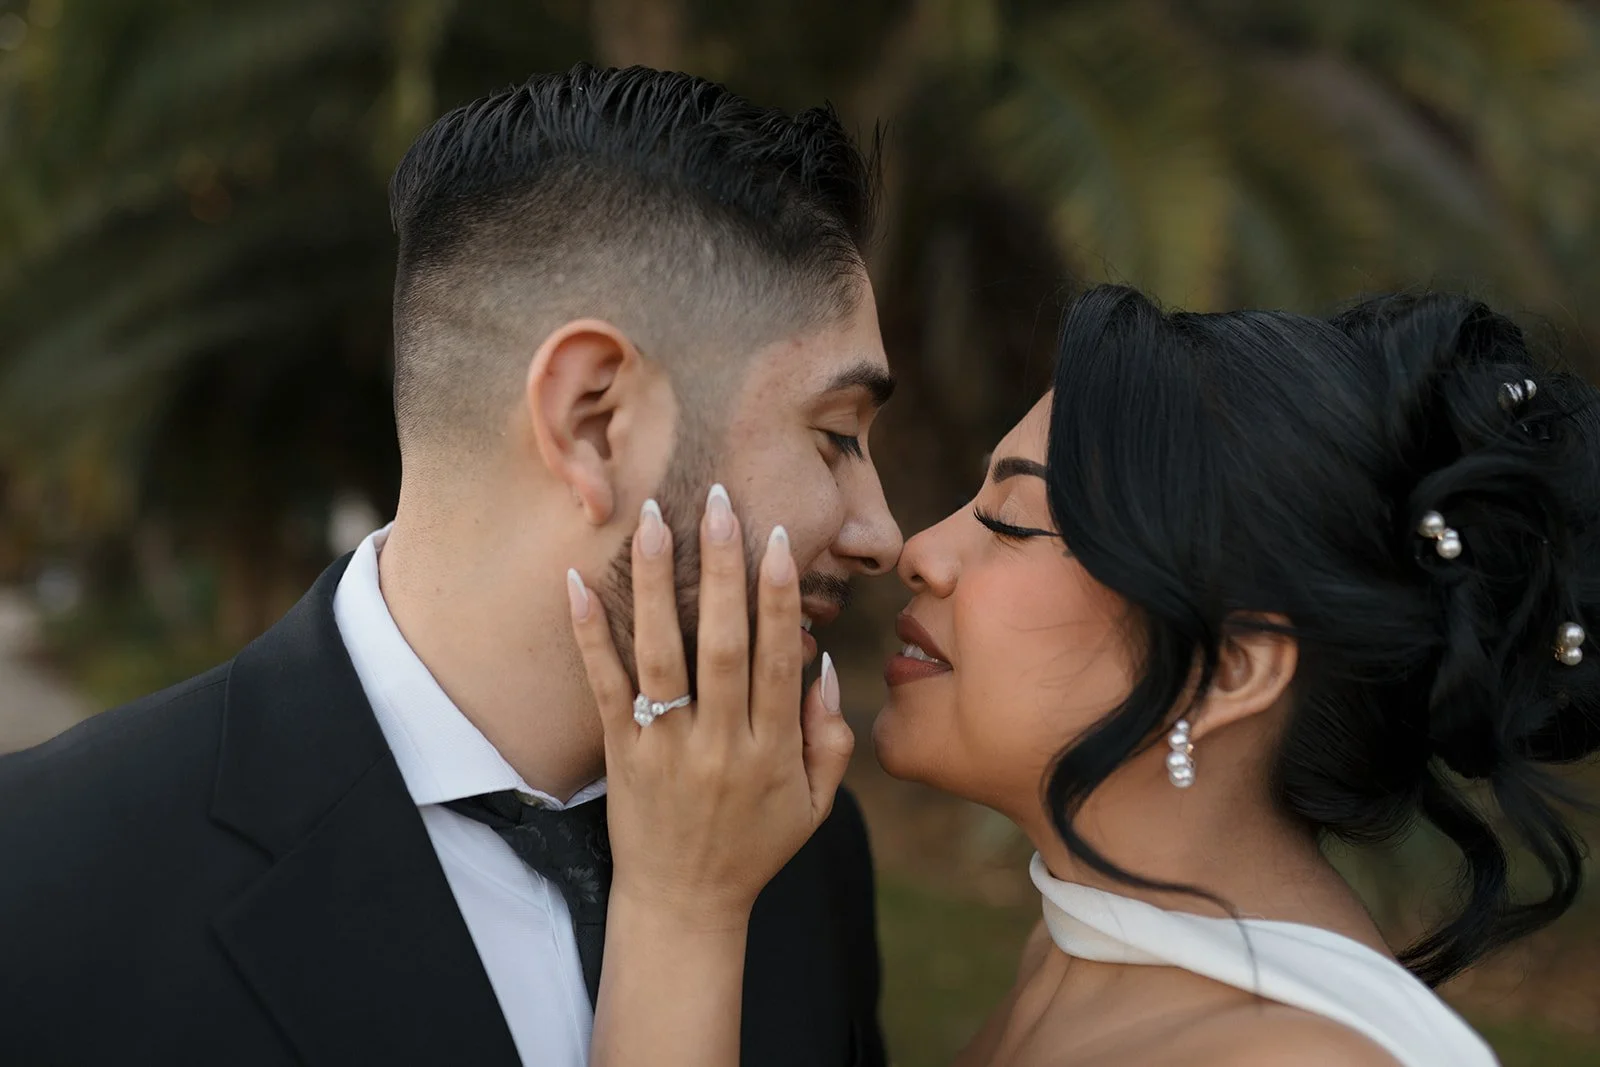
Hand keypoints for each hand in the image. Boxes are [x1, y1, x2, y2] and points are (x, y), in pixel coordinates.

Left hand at [567, 484, 854, 927]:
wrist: (683, 905)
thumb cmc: (754, 847)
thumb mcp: (815, 805)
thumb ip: (830, 737)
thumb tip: (828, 665)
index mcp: (771, 748)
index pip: (777, 656)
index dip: (780, 596)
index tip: (778, 539)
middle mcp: (721, 742)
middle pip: (723, 643)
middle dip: (723, 569)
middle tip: (719, 501)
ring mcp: (667, 747)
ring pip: (663, 654)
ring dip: (657, 584)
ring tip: (653, 519)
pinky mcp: (622, 753)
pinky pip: (605, 686)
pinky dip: (590, 635)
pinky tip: (577, 584)